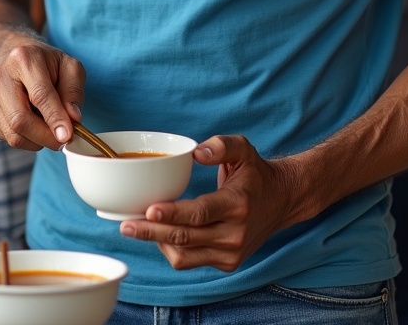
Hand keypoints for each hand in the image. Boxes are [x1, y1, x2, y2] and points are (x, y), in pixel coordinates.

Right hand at [0, 37, 85, 152]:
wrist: (17, 62)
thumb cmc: (47, 64)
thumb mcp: (69, 67)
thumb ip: (74, 91)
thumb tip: (73, 119)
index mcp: (23, 59)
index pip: (39, 95)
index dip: (55, 118)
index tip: (67, 136)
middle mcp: (0, 77)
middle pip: (20, 120)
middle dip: (45, 136)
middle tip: (63, 140)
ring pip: (14, 135)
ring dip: (38, 141)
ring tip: (51, 130)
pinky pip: (9, 139)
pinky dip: (28, 140)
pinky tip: (36, 126)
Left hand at [119, 134, 297, 271]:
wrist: (281, 201)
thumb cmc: (255, 173)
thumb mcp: (244, 149)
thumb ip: (221, 145)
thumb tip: (197, 152)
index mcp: (237, 204)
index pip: (199, 214)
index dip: (172, 213)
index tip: (148, 209)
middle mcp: (235, 233)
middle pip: (185, 238)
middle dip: (152, 232)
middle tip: (126, 225)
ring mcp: (231, 253)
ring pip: (184, 256)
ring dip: (159, 243)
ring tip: (139, 227)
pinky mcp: (227, 263)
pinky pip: (191, 261)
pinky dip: (172, 249)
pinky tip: (161, 233)